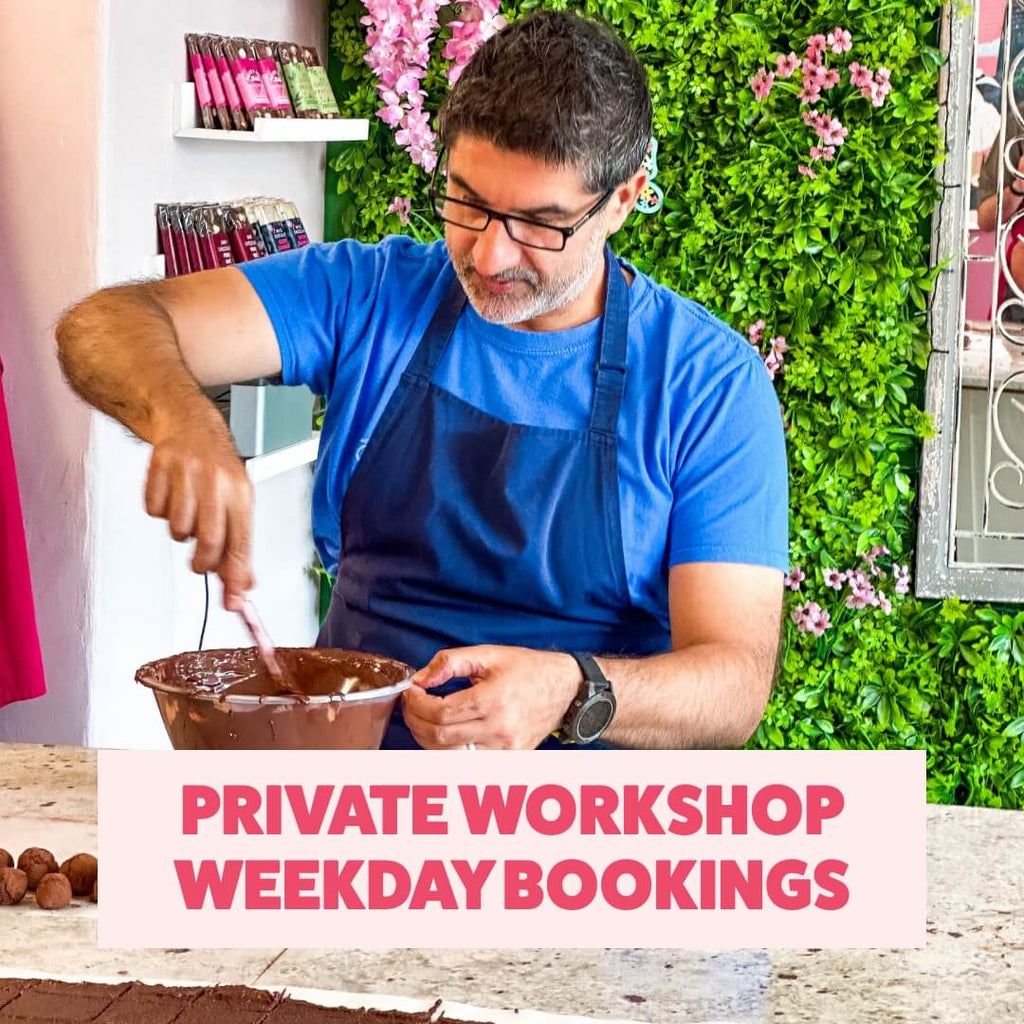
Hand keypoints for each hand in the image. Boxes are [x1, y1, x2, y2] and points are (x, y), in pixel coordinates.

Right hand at [144, 408, 254, 607]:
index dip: (236, 577)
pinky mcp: (159, 468)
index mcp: (241, 492)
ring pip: (178, 530)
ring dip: (181, 532)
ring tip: (189, 513)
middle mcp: (216, 482)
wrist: (189, 424)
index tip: (233, 600)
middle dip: (203, 563)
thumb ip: (240, 545)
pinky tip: (171, 495)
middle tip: (201, 562)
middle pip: (209, 543)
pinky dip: (160, 511)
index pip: (241, 544)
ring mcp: (186, 474)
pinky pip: (154, 511)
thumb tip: (242, 584)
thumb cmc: (218, 467)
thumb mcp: (239, 502)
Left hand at [403, 645, 581, 749]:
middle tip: (411, 704)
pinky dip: (447, 750)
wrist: (566, 690)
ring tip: (423, 718)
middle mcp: (499, 729)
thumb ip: (450, 662)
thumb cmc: (529, 669)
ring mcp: (504, 749)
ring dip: (426, 738)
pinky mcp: (508, 759)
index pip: (440, 713)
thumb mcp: (489, 654)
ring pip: (448, 755)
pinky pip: (466, 761)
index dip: (416, 704)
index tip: (411, 691)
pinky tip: (443, 733)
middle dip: (415, 720)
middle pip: (438, 738)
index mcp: (494, 699)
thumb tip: (420, 678)